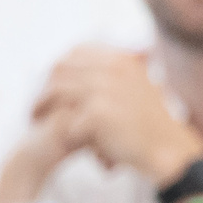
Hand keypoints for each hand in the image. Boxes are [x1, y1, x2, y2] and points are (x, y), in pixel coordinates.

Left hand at [33, 47, 202, 182]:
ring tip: (36, 123)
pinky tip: (63, 143)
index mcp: (120, 60)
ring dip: (43, 109)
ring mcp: (106, 89)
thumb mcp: (134, 89)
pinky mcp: (99, 114)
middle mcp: (113, 69)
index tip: (46, 88)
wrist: (167, 149)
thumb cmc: (148, 125)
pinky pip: (67, 121)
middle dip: (43, 89)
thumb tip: (76, 68)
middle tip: (34, 109)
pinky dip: (63, 133)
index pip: (74, 54)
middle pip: (59, 71)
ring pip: (57, 94)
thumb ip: (109, 76)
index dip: (55, 71)